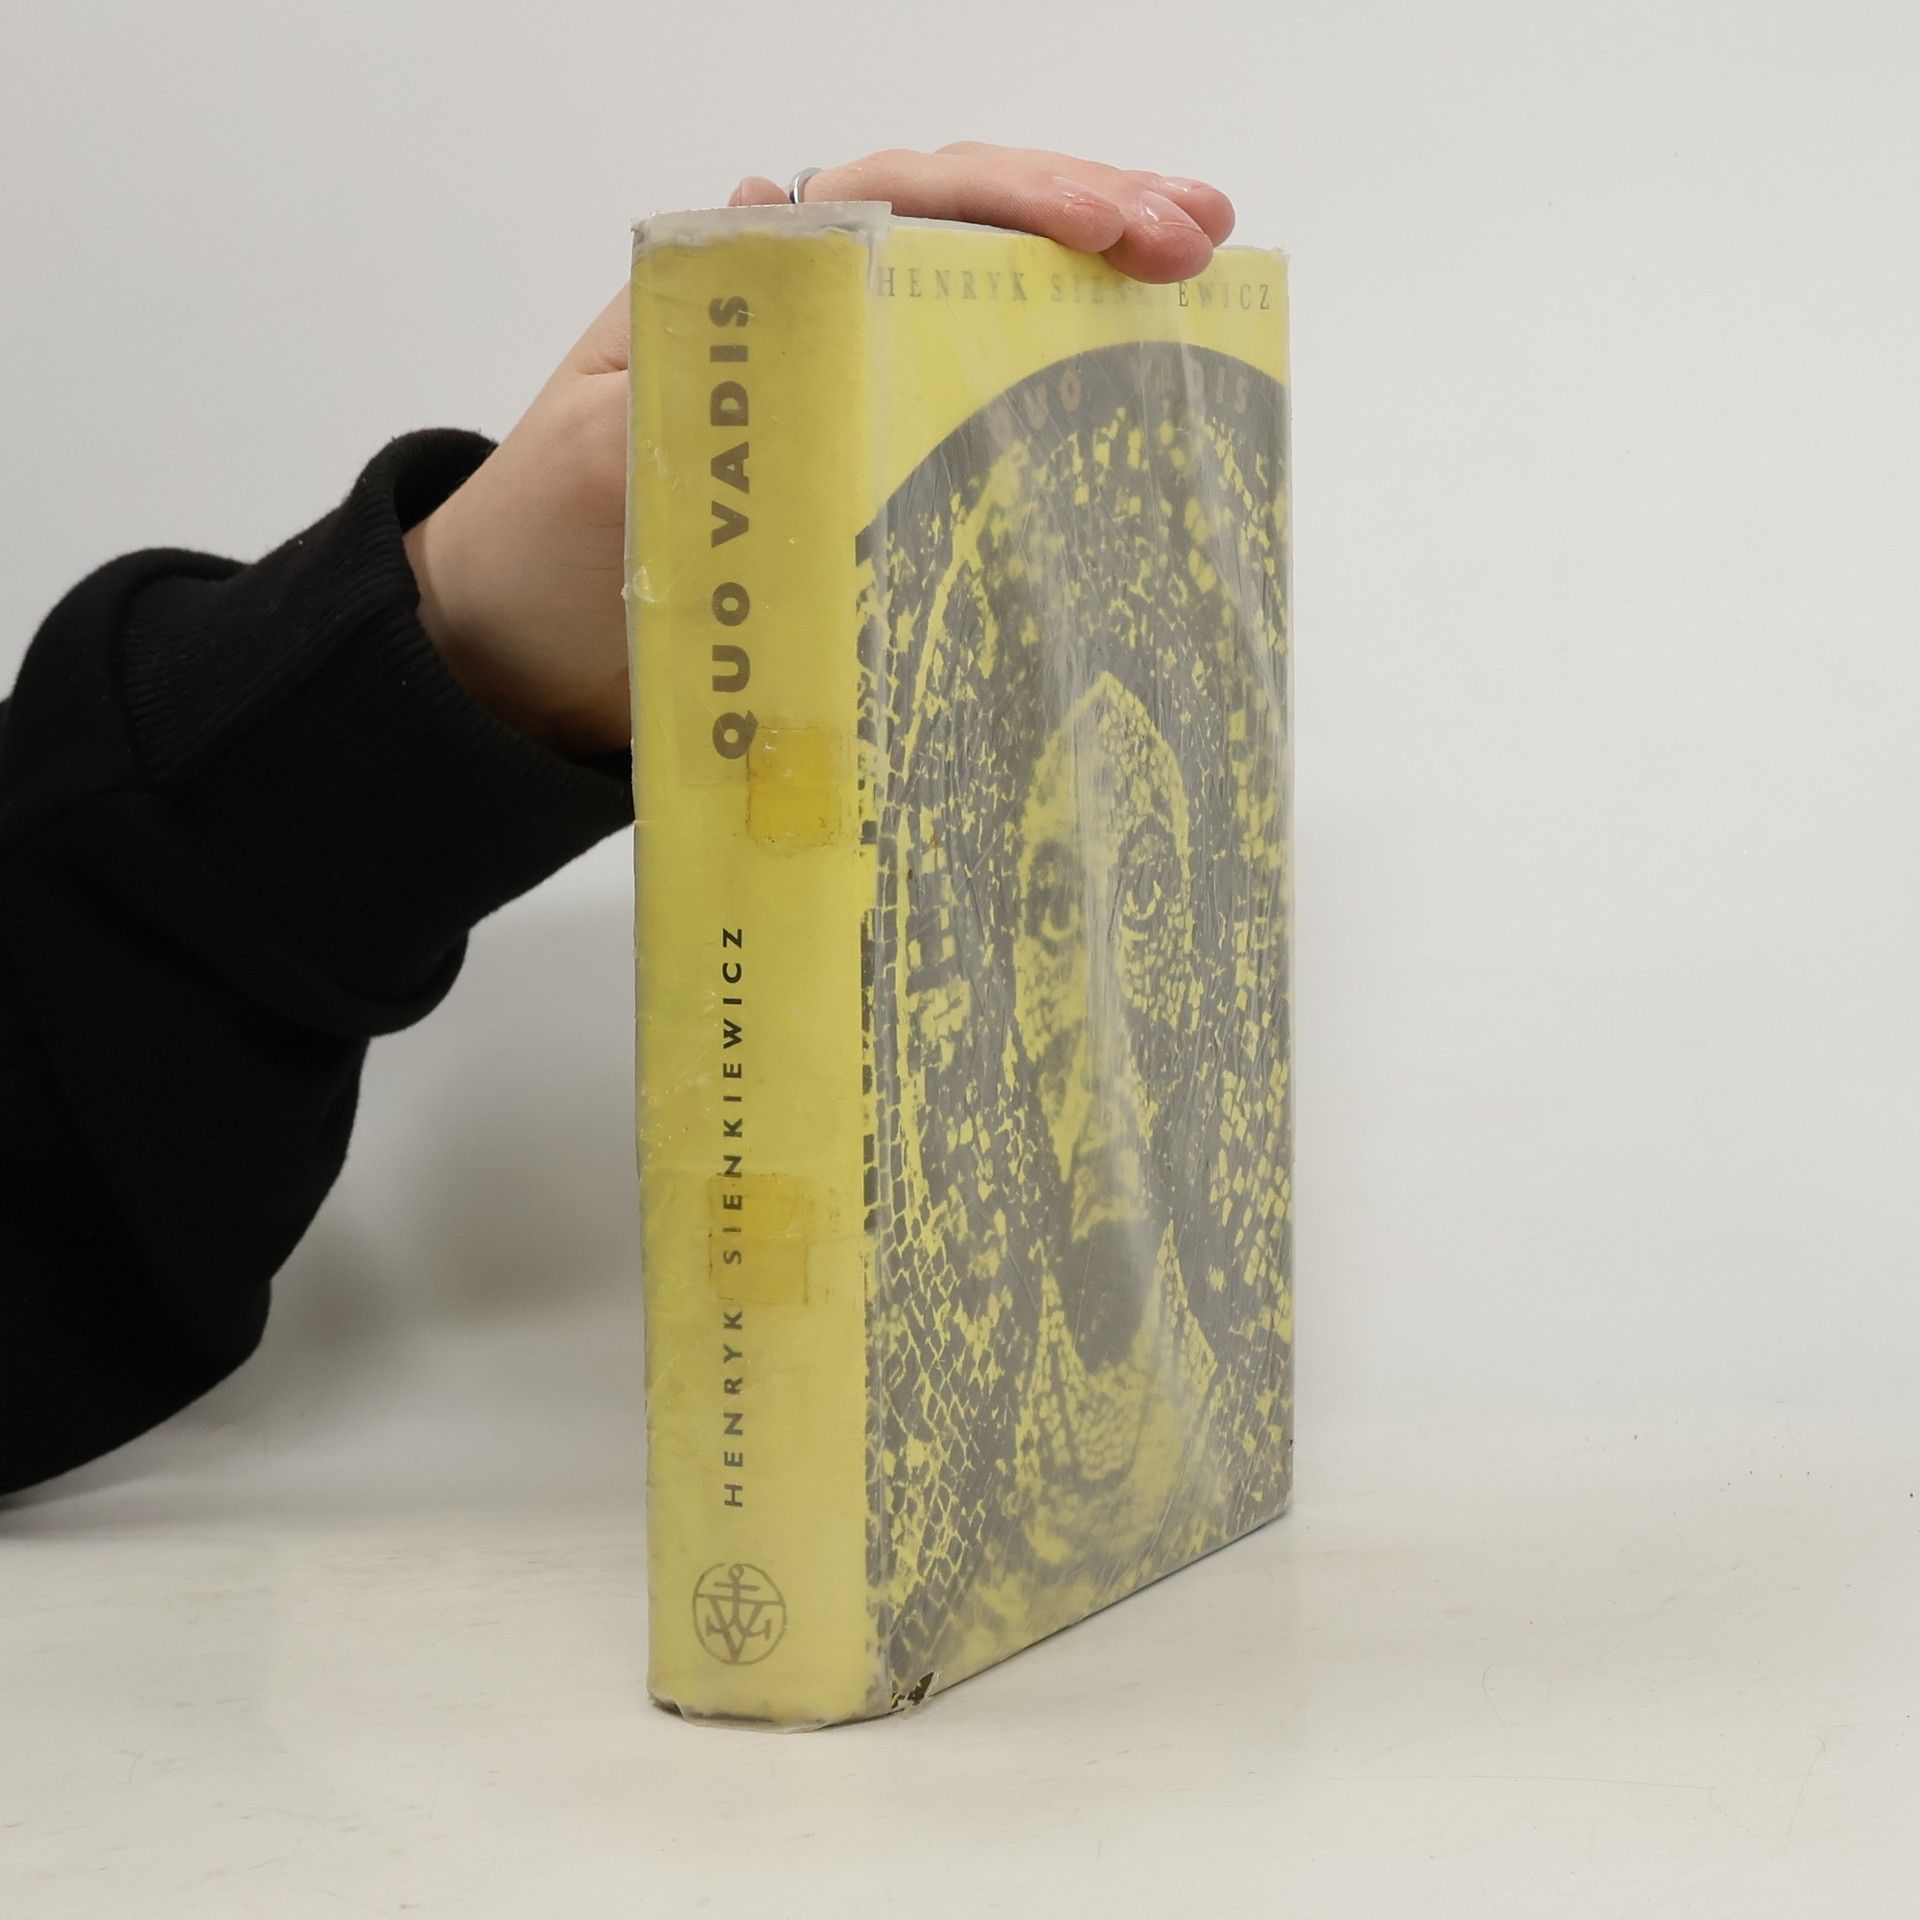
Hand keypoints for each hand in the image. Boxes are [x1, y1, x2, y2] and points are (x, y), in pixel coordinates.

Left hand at [404, 144, 1236, 755]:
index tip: (1122, 225)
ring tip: (1200, 288)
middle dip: (1087, 220)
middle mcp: (810, 320)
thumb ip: (687, 343)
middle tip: (1199, 237)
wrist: (521, 661)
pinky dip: (1047, 404)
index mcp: (746, 286)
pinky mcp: (866, 480)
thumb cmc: (543, 549)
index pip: (900, 203)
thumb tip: (774, 198)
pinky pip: (965, 421)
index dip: (1015, 200)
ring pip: (980, 311)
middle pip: (966, 232)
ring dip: (1088, 294)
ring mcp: (847, 396)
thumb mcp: (600, 439)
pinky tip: (1129, 401)